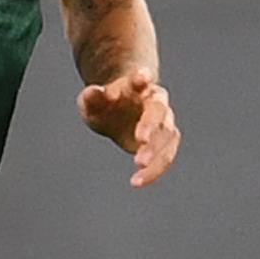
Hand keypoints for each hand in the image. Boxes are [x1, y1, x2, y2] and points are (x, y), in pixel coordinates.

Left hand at [78, 68, 179, 187]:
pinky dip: (155, 169)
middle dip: (151, 124)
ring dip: (156, 151)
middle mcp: (155, 100)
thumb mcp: (91, 101)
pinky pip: (167, 154)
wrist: (118, 108)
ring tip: (138, 165)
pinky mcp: (165, 140)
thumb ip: (92, 97)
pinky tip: (137, 181)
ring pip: (168, 134)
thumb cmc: (104, 102)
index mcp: (137, 85)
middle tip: (140, 140)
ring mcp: (163, 120)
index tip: (142, 78)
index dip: (143, 77)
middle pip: (159, 109)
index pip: (142, 79)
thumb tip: (94, 91)